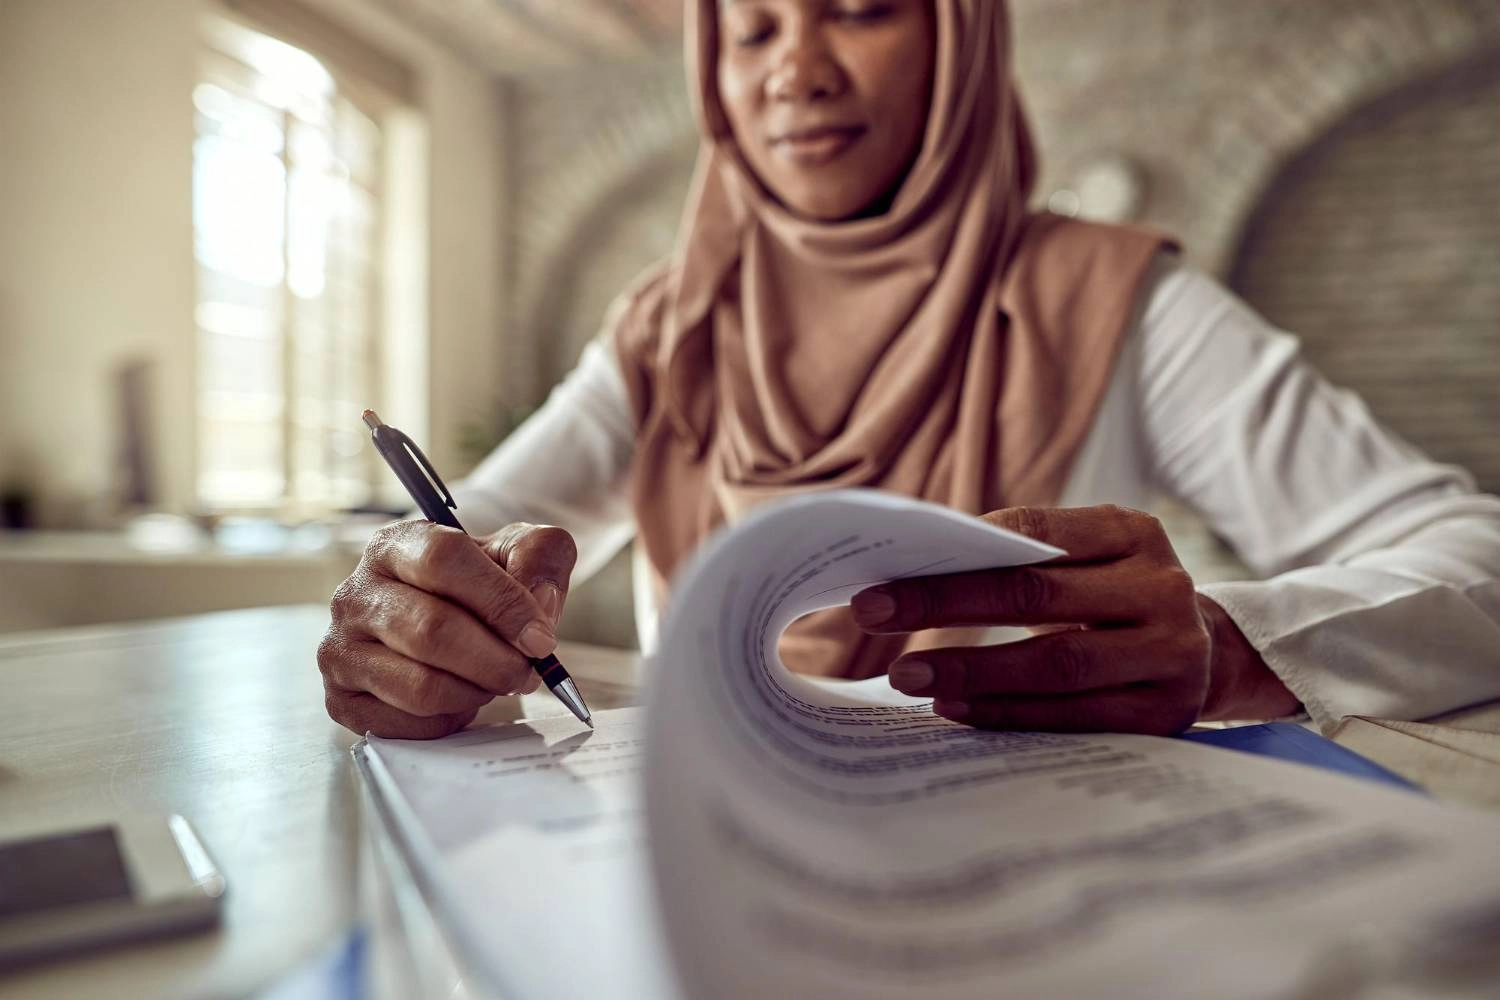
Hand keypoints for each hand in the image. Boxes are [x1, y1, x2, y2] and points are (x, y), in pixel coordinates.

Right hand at [319, 521, 576, 738]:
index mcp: (395, 545)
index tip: (540, 637)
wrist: (443, 617)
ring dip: (474, 692)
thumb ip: (539, 559)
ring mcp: (340, 648)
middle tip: (526, 672)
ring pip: (419, 686)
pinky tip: (459, 698)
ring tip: (492, 681)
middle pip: (432, 630)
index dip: (500, 601)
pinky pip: (404, 725)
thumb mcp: (519, 552)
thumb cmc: (480, 584)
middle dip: (495, 661)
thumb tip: (538, 605)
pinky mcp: (340, 698)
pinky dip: (447, 719)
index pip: (443, 560)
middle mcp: (355, 594)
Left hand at [849, 505, 1298, 734]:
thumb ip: (1022, 559)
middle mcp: (1162, 588)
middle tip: (872, 613)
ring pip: (1057, 662)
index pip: (1037, 533)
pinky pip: (1072, 716)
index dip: (959, 550)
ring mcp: (1171, 655)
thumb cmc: (1111, 599)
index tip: (887, 569)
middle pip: (1038, 595)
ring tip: (906, 673)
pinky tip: (952, 706)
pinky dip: (1005, 712)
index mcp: (1135, 533)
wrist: (1208, 656)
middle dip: (945, 603)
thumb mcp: (1088, 563)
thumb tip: (910, 574)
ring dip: (970, 669)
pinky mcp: (1164, 715)